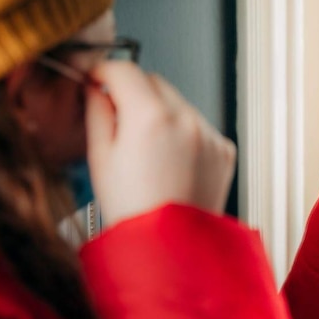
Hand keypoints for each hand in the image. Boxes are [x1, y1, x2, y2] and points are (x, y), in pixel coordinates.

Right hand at [85, 61, 235, 225]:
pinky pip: (199, 126)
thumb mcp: (100, 158)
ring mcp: (209, 133)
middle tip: (118, 117)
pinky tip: (171, 163)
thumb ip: (97, 112)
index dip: (103, 70)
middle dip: (134, 92)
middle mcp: (186, 119)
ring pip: (179, 103)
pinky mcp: (223, 149)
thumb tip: (96, 88)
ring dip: (161, 113)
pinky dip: (184, 134)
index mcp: (150, 116)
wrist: (169, 249)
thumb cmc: (132, 211)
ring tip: (147, 152)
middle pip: (154, 81)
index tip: (94, 77)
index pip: (125, 69)